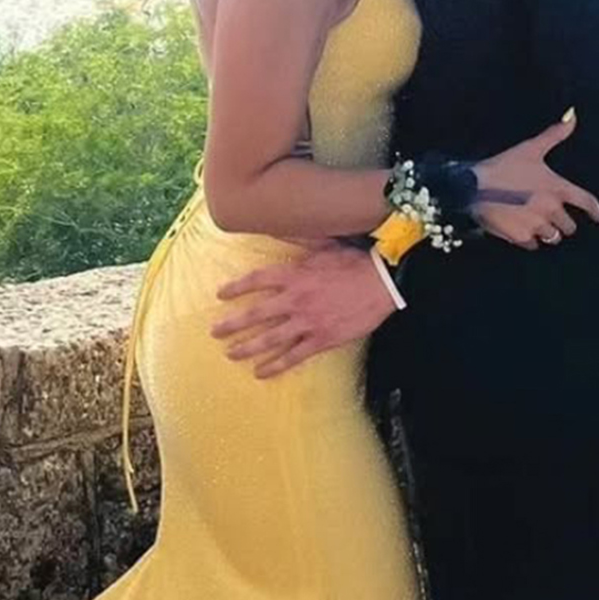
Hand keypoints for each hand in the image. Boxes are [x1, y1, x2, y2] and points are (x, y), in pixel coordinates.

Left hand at [212, 243, 395, 377]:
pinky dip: (276, 366)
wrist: (383, 284)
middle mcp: (296, 300)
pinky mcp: (322, 339)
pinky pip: (293, 356)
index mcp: (294, 275)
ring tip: (231, 354)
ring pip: (270, 339)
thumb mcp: (323, 244)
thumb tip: (275, 227)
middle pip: (256, 314)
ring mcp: (308, 322)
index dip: (236, 287)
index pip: (256, 281)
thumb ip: (297, 239)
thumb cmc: (354, 262)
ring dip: (247, 348)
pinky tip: (261, 372)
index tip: (220, 294)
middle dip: (232, 324)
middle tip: (215, 332)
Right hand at [473, 112, 598, 250]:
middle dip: (563, 223)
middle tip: (555, 219)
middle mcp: (552, 210)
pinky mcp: (521, 237)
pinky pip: (533, 245)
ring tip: (540, 227)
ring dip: (549, 233)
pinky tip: (523, 232)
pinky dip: (530, 240)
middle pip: (570, 227)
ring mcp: (537, 225)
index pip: (587, 202)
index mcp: (558, 188)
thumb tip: (573, 114)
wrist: (473, 188)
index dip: (595, 210)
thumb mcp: (530, 148)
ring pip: (553, 237)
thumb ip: (555, 134)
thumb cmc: (503, 166)